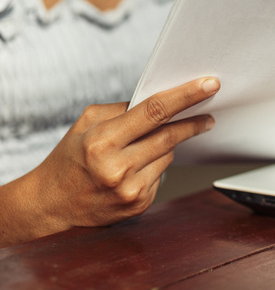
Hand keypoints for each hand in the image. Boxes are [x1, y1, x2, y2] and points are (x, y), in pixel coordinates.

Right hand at [0, 77, 219, 246]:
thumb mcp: (87, 123)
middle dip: (193, 121)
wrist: (49, 204)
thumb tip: (162, 101)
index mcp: (102, 140)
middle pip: (170, 135)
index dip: (186, 96)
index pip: (155, 111)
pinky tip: (135, 168)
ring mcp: (130, 189)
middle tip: (208, 111)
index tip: (210, 85)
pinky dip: (155, 165)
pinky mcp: (139, 204)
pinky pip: (161, 174)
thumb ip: (123, 109)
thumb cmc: (70, 157)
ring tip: (144, 145)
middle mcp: (117, 167)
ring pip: (168, 155)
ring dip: (167, 144)